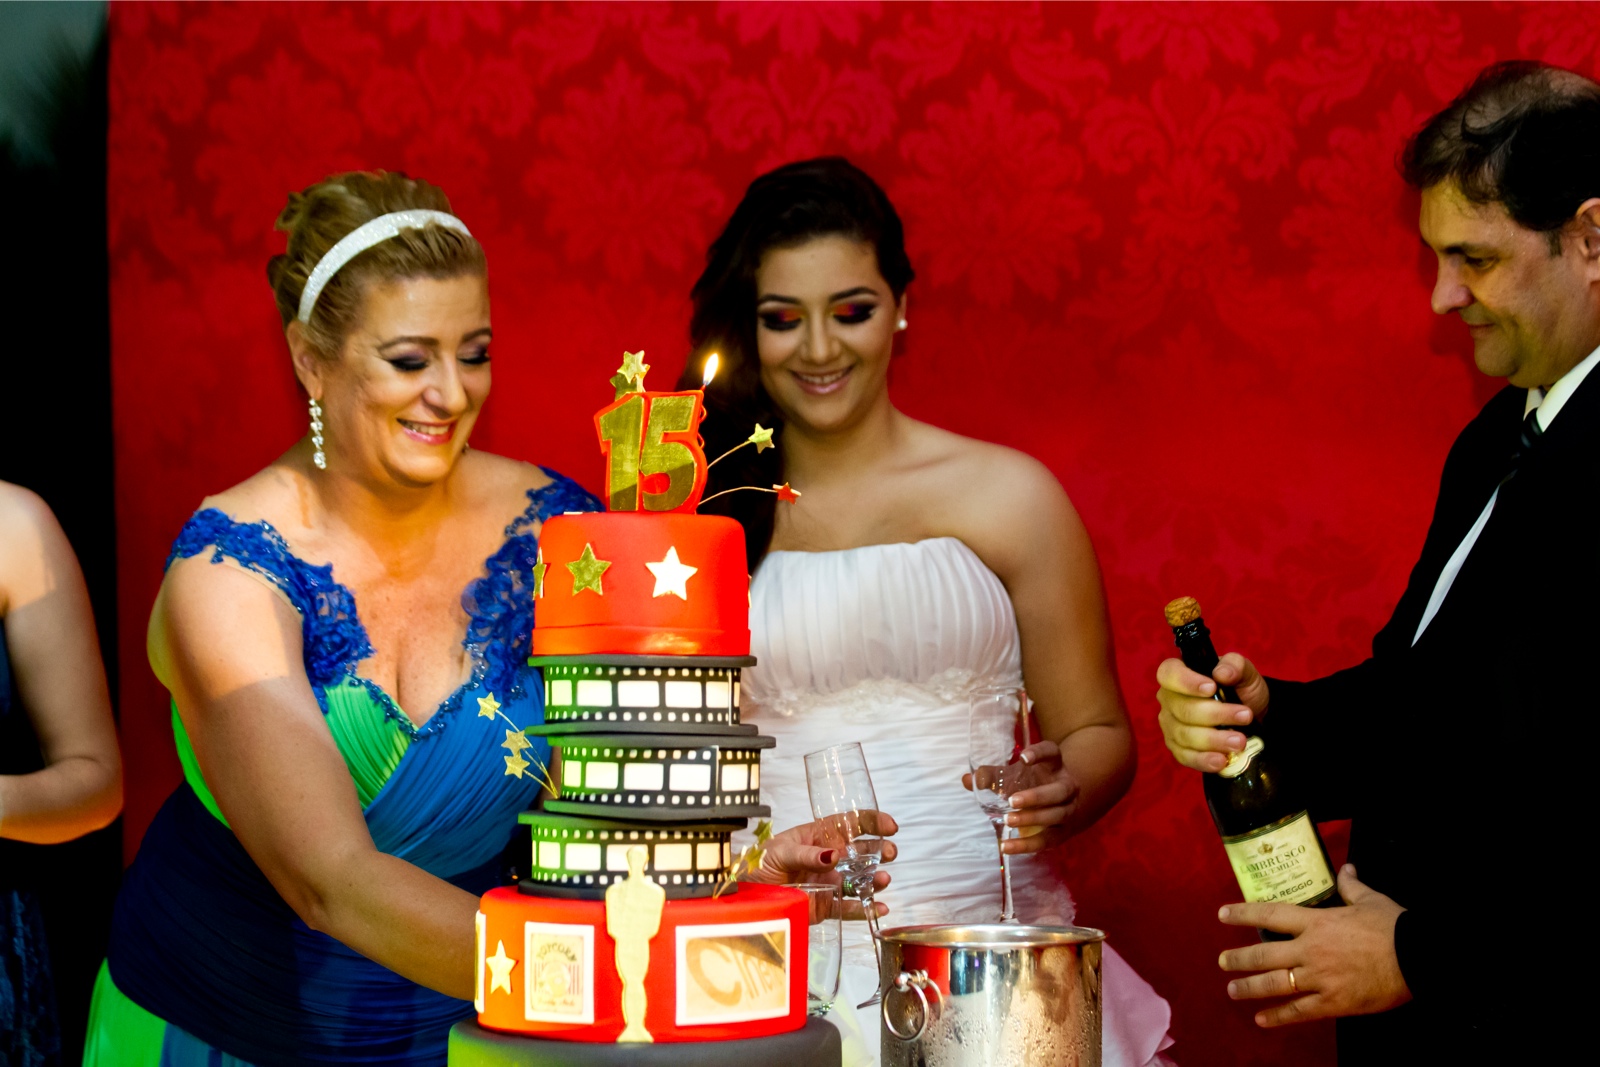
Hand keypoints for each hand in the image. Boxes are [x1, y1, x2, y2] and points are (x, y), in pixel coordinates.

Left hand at [743, 814, 898, 919]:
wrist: (747, 894)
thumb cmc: (761, 862)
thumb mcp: (781, 851)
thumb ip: (807, 854)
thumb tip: (833, 856)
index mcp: (820, 836)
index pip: (851, 823)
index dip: (872, 822)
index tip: (890, 826)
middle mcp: (830, 858)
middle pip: (863, 851)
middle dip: (880, 850)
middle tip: (890, 853)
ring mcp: (831, 881)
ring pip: (861, 879)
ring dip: (876, 879)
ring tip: (882, 880)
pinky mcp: (827, 905)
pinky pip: (850, 907)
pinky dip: (866, 909)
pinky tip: (879, 908)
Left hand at [962, 741, 1080, 854]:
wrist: (1065, 804)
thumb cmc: (1035, 784)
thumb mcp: (1017, 775)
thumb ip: (993, 776)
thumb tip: (968, 780)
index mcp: (1055, 766)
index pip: (1052, 753)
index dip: (1039, 754)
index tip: (1023, 758)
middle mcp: (1067, 786)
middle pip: (1058, 791)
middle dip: (1036, 796)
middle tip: (1012, 801)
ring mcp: (1069, 810)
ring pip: (1056, 815)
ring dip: (1032, 819)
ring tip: (1008, 821)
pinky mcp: (1063, 832)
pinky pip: (1047, 840)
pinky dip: (1026, 845)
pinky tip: (1006, 846)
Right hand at [1155, 653, 1270, 772]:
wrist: (1250, 716)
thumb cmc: (1241, 688)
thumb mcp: (1245, 672)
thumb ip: (1235, 665)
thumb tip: (1222, 673)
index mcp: (1179, 675)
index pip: (1169, 674)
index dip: (1186, 682)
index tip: (1211, 688)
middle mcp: (1169, 700)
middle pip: (1183, 710)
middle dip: (1215, 715)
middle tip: (1245, 717)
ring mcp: (1171, 726)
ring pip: (1184, 735)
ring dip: (1214, 740)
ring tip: (1239, 741)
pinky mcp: (1178, 749)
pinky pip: (1185, 756)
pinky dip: (1203, 760)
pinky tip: (1221, 760)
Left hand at [1218, 864, 1410, 1026]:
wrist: (1417, 958)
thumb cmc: (1392, 927)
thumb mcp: (1370, 900)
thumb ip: (1351, 886)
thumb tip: (1346, 869)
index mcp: (1316, 922)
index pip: (1270, 914)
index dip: (1243, 913)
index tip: (1222, 915)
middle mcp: (1310, 950)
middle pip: (1263, 953)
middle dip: (1238, 958)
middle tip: (1222, 961)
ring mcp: (1319, 978)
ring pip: (1274, 984)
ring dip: (1250, 988)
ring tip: (1232, 990)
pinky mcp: (1332, 1002)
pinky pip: (1299, 1011)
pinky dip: (1278, 1016)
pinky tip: (1262, 1020)